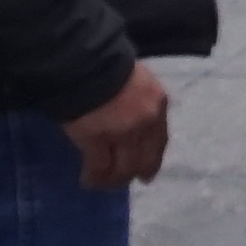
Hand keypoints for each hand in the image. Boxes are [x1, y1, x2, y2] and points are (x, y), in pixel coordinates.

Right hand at [62, 64, 170, 190]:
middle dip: (135, 172)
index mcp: (157, 102)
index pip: (160, 138)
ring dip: (112, 179)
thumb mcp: (134, 78)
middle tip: (126, 182)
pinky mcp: (97, 141)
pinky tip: (87, 181)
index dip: (153, 157)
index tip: (148, 172)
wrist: (86, 62)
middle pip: (144, 157)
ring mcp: (123, 133)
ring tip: (102, 184)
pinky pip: (99, 166)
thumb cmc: (106, 63)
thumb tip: (126, 114)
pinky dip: (93, 177)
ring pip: (122, 167)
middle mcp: (147, 122)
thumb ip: (136, 99)